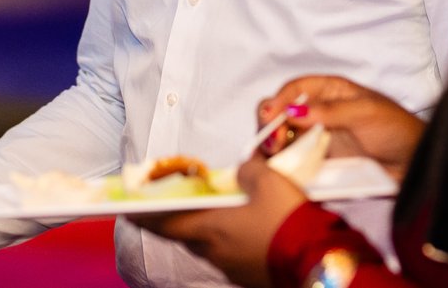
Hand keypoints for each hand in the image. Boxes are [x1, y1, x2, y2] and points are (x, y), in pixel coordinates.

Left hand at [131, 156, 306, 287]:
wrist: (319, 261)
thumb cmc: (288, 221)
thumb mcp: (268, 180)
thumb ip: (247, 171)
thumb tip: (242, 172)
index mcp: (210, 228)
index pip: (163, 223)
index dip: (143, 216)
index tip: (128, 211)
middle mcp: (215, 252)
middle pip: (186, 234)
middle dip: (180, 218)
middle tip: (178, 203)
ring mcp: (232, 268)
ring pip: (210, 244)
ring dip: (209, 228)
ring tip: (219, 210)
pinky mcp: (250, 276)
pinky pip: (232, 254)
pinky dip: (231, 239)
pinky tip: (248, 227)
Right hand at [258, 75, 424, 179]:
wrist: (414, 163)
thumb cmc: (395, 129)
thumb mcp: (365, 114)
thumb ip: (330, 112)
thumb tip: (293, 111)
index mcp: (331, 91)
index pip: (296, 88)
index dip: (279, 100)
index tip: (269, 116)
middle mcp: (320, 111)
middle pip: (283, 111)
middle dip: (271, 123)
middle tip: (273, 141)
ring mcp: (319, 136)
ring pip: (285, 135)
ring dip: (273, 143)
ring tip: (273, 155)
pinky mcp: (321, 160)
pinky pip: (295, 158)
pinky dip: (283, 162)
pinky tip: (278, 168)